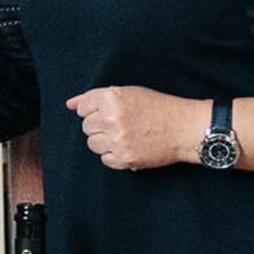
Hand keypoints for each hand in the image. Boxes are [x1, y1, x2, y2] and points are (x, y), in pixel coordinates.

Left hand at [65, 87, 204, 171]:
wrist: (184, 127)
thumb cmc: (157, 108)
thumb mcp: (128, 93)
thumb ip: (95, 98)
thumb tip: (69, 104)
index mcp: (111, 98)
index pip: (83, 108)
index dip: (95, 110)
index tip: (108, 113)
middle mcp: (112, 118)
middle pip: (86, 127)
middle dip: (100, 126)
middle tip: (120, 124)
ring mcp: (118, 140)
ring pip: (93, 144)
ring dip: (105, 141)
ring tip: (124, 136)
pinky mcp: (125, 158)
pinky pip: (105, 159)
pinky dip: (114, 155)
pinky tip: (128, 146)